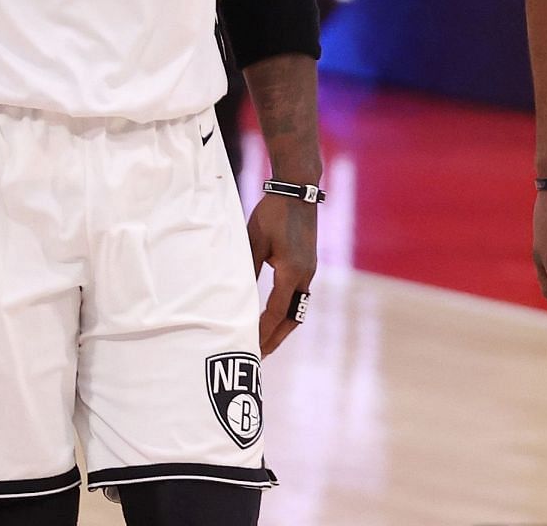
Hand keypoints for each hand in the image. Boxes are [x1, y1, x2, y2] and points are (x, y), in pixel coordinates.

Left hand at [246, 193, 316, 356]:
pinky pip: (299, 296)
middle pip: (293, 317)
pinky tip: (274, 315)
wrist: (298, 191)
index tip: (250, 347)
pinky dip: (287, 311)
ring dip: (283, 327)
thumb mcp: (254, 240)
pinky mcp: (308, 264)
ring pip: (298, 308)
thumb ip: (248, 268)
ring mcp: (309, 270)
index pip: (276, 311)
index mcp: (291, 271)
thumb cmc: (273, 213)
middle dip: (276, 338)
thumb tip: (237, 296)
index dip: (263, 332)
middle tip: (259, 356)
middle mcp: (305, 275)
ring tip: (266, 342)